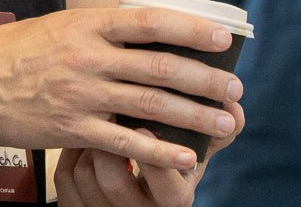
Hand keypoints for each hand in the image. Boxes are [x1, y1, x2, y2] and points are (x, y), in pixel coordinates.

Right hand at [0, 6, 243, 172]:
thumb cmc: (14, 50)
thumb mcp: (58, 24)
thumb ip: (98, 29)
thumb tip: (145, 30)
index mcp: (86, 24)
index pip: (149, 22)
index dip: (190, 29)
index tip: (222, 38)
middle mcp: (88, 56)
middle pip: (161, 67)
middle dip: (205, 80)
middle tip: (235, 88)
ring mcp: (81, 94)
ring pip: (151, 106)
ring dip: (195, 116)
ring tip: (225, 123)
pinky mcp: (72, 129)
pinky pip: (125, 142)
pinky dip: (160, 151)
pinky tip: (186, 156)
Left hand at [56, 98, 242, 206]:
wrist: (131, 197)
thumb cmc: (169, 165)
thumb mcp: (194, 155)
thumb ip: (214, 133)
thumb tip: (235, 110)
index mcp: (173, 200)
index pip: (170, 194)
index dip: (158, 166)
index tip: (145, 129)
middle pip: (115, 182)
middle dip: (112, 141)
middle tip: (111, 103)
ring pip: (86, 173)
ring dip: (88, 138)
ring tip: (94, 109)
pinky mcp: (76, 205)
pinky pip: (66, 175)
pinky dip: (71, 148)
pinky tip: (79, 128)